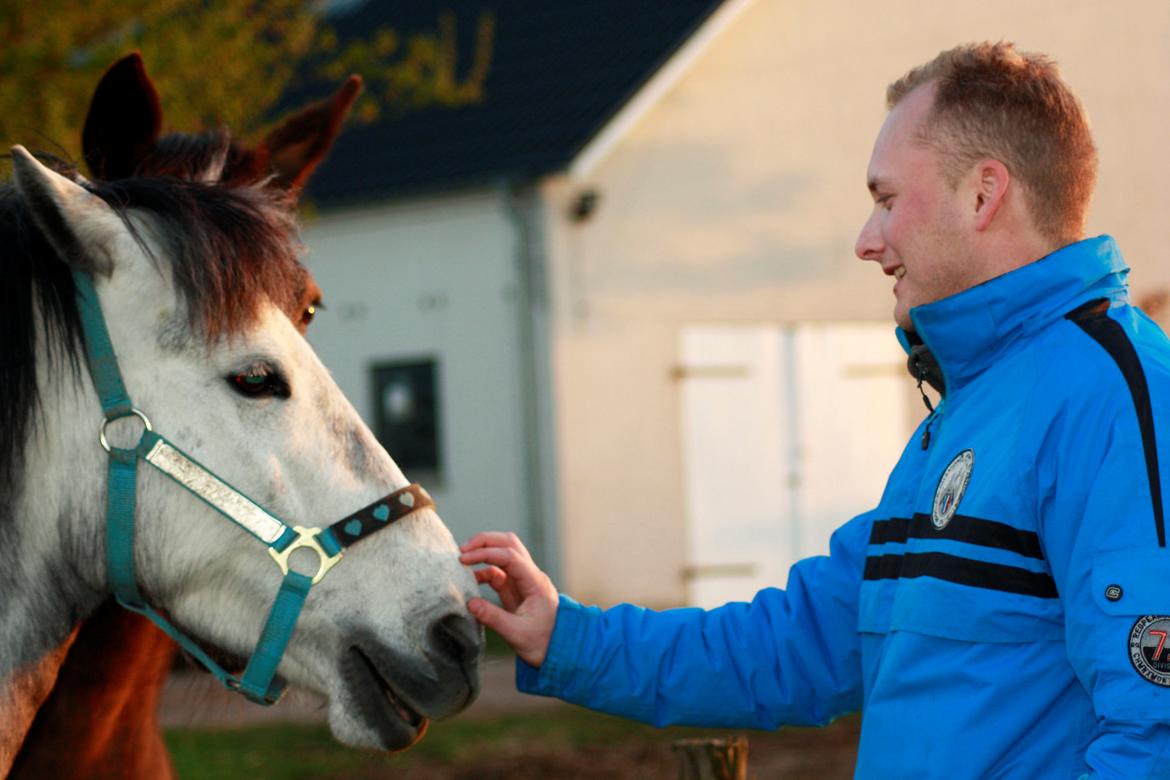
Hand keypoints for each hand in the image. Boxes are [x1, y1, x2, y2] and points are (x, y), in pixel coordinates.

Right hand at [459, 532, 558, 666]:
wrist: (559, 651)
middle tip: (462, 551)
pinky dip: (483, 571)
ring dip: (484, 553)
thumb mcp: (517, 634)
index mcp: (535, 582)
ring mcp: (524, 581)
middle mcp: (531, 576)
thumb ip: (493, 618)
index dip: (486, 553)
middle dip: (485, 542)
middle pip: (509, 544)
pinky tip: (471, 580)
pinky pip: (498, 572)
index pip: (510, 556)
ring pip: (504, 554)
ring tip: (462, 561)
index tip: (464, 559)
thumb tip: (470, 603)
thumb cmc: (543, 643)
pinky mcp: (516, 590)